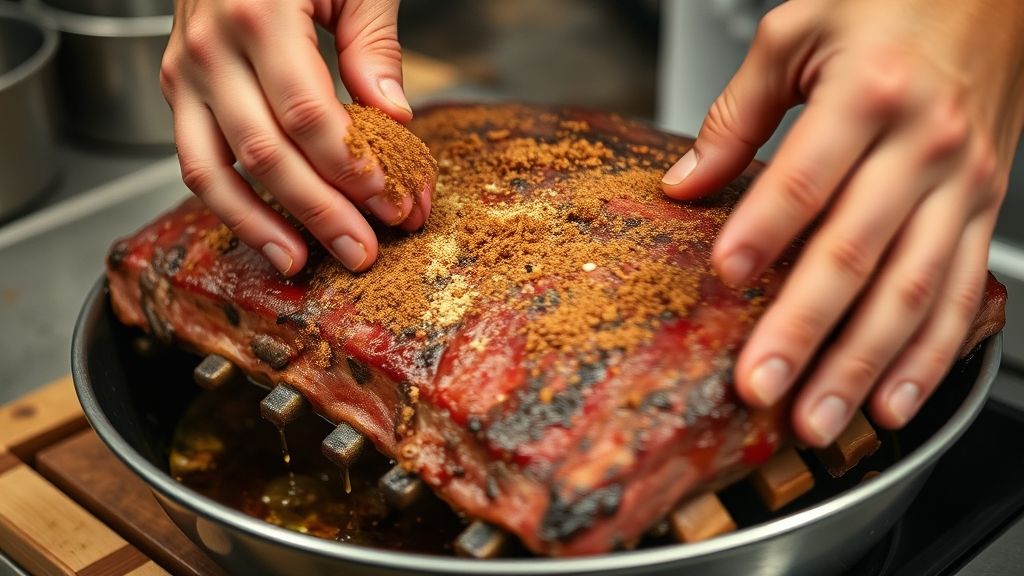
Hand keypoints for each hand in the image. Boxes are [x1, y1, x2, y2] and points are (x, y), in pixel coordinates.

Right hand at [160, 0, 431, 275]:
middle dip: (321, 210)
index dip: (353, 167)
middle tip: (362, 251)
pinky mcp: (176, 88)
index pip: (309, 116)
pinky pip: (194, 159)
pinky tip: (263, 233)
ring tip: (301, 264)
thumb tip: (393, 118)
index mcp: (260, 14)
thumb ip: (373, 45)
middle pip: (267, 153)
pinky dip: (227, 203)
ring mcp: (184, 71)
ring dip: (260, 225)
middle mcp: (210, 49)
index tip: (393, 200)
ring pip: (214, 170)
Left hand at [662, 0, 1023, 445]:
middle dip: (805, 331)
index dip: (763, 231)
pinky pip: (961, 296)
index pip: (805, 178)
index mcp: (868, 94)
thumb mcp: (798, 32)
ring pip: (913, 292)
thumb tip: (686, 182)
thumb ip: (738, 111)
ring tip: (819, 418)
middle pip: (856, 253)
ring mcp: (961, 186)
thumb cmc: (893, 4)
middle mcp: (923, 147)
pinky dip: (930, 356)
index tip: (724, 279)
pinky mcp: (982, 211)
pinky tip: (892, 399)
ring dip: (863, 364)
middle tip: (761, 388)